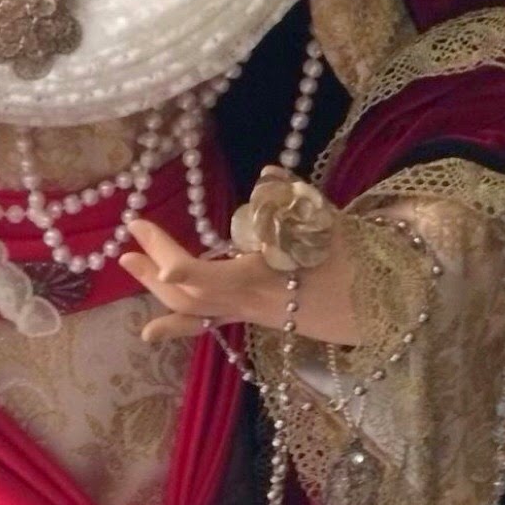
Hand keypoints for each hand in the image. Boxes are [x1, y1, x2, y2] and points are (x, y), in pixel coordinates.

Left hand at [118, 219, 360, 344]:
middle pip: (192, 293)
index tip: (162, 260)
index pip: (219, 278)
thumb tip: (268, 173)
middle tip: (135, 229)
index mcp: (267, 280)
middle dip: (158, 263)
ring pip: (192, 309)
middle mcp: (249, 303)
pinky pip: (206, 324)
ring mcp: (245, 313)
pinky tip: (149, 332)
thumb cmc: (353, 259)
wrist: (372, 305)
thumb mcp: (329, 223)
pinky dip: (176, 325)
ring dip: (156, 285)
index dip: (189, 270)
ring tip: (131, 260)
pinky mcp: (246, 316)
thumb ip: (294, 198)